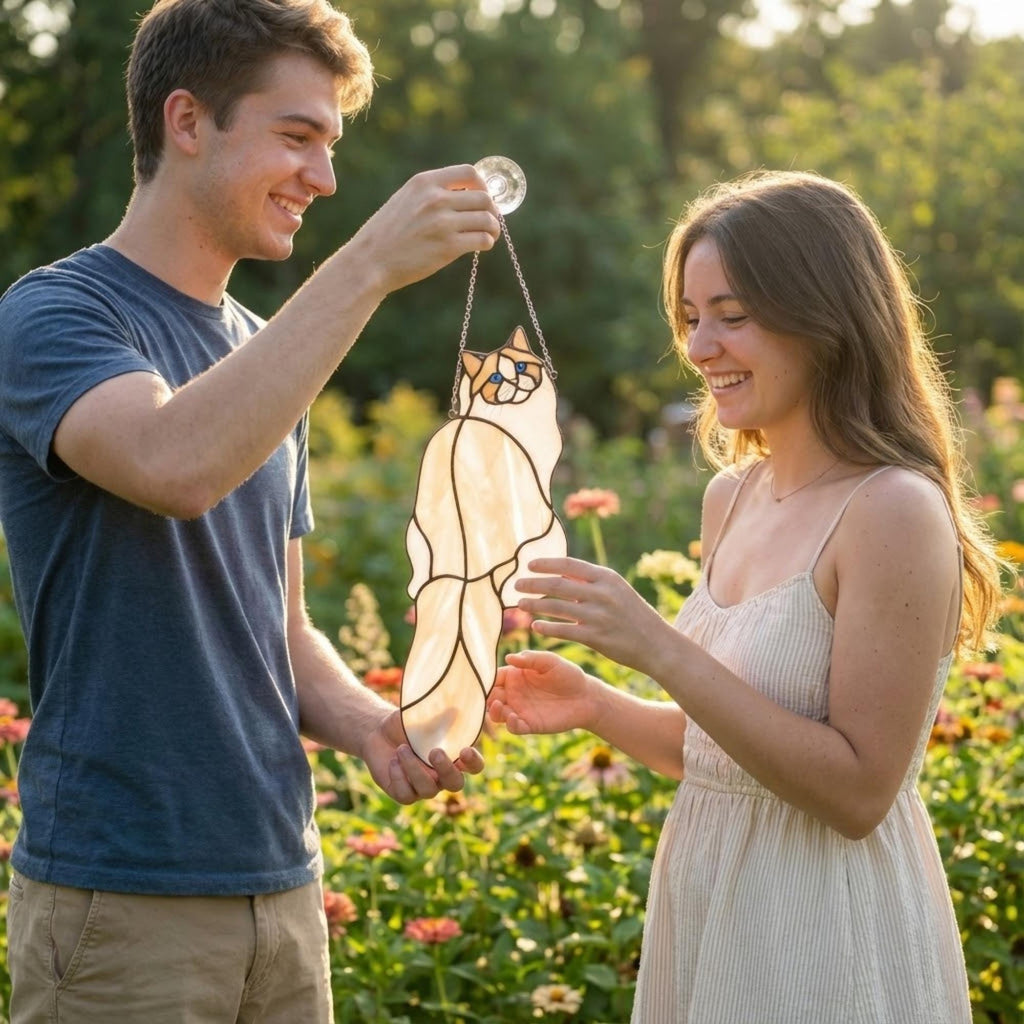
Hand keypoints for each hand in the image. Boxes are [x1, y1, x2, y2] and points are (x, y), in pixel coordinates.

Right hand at [351, 165, 500, 294]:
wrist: (371, 261)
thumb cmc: (387, 235)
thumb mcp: (405, 200)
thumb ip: (431, 194)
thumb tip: (465, 196)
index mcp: (424, 182)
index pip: (469, 173)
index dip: (483, 186)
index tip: (482, 198)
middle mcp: (435, 199)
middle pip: (483, 198)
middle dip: (492, 210)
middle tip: (489, 221)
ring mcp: (442, 223)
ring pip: (487, 219)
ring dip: (493, 228)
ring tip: (489, 235)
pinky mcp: (448, 247)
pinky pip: (482, 239)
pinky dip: (487, 242)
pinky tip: (482, 246)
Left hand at [361, 708, 483, 805]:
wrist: (378, 732)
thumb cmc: (406, 724)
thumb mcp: (421, 717)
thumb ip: (438, 717)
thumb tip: (455, 709)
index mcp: (453, 757)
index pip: (474, 766)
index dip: (474, 762)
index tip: (466, 750)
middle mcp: (442, 776)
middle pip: (455, 784)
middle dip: (447, 770)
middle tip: (434, 752)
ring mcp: (423, 787)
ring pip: (428, 790)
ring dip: (414, 769)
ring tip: (401, 749)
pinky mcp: (404, 793)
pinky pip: (406, 795)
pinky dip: (399, 777)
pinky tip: (393, 761)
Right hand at [488, 650, 600, 734]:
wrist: (586, 697)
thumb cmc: (568, 674)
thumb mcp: (550, 661)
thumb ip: (530, 658)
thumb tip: (508, 657)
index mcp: (515, 675)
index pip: (493, 677)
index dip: (486, 679)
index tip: (482, 680)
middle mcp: (514, 693)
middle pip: (491, 696)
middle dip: (485, 697)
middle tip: (490, 696)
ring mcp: (520, 710)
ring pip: (497, 714)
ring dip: (494, 712)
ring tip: (499, 707)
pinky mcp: (529, 724)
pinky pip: (513, 727)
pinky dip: (509, 724)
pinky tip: (513, 718)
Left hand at [515, 557, 669, 674]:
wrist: (658, 645)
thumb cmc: (634, 616)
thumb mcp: (617, 591)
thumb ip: (592, 582)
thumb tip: (560, 573)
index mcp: (607, 577)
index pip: (569, 564)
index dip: (546, 564)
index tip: (529, 565)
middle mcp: (602, 593)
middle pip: (558, 584)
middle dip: (533, 584)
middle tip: (516, 585)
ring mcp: (599, 616)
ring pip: (557, 608)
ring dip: (535, 605)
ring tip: (520, 605)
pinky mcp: (596, 637)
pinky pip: (564, 631)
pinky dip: (547, 628)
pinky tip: (536, 627)